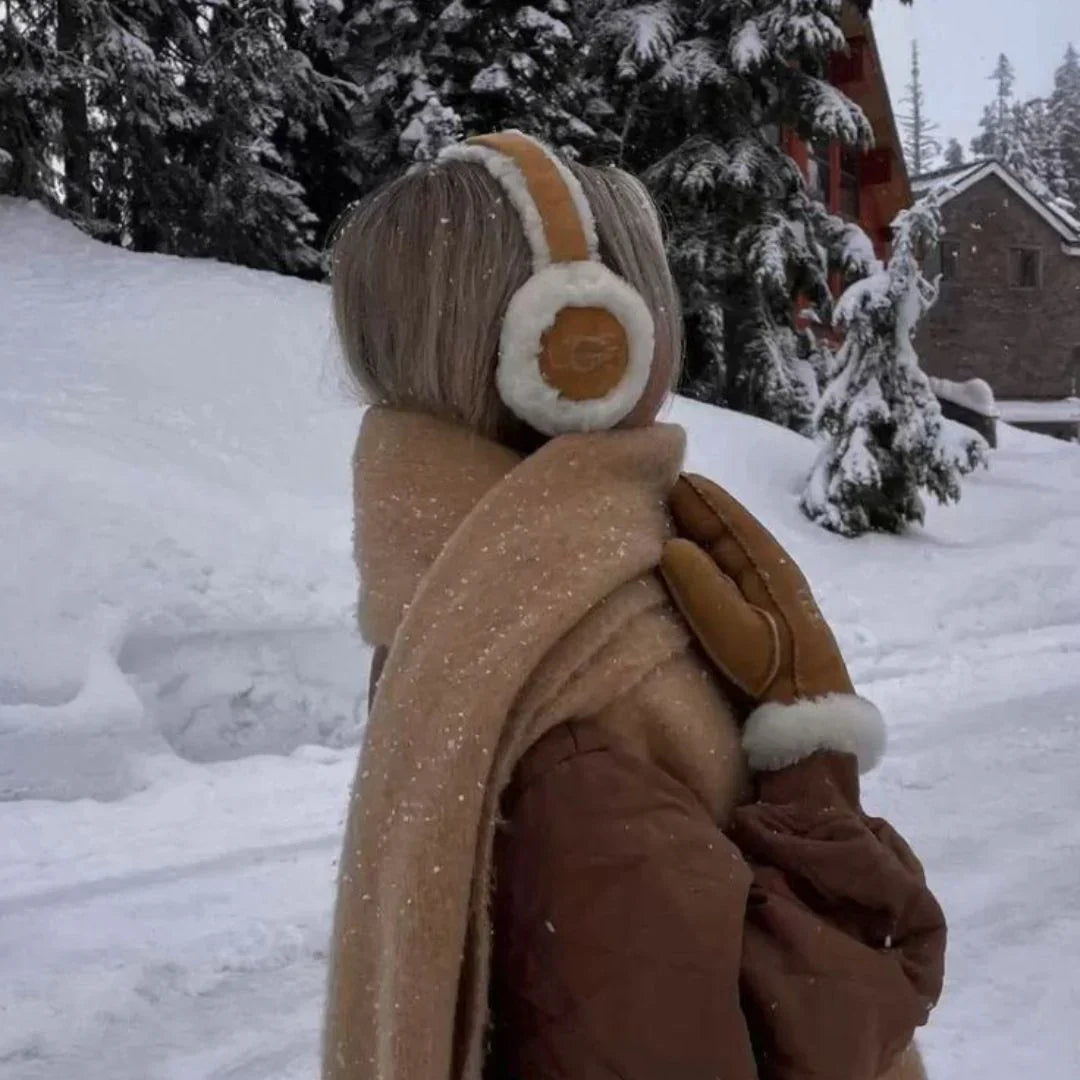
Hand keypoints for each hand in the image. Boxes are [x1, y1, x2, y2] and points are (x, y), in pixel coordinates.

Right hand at [660, 474, 883, 773]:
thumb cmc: (775, 673)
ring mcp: (759, 590)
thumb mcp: (739, 634)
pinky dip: (694, 561)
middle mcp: (764, 568)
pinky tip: (669, 565)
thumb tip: (670, 546)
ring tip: (647, 522)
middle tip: (642, 493)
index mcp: (767, 563)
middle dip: (687, 511)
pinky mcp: (751, 612)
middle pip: (721, 529)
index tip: (656, 474)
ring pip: (717, 550)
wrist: (809, 719)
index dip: (693, 495)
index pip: (726, 516)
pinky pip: (717, 572)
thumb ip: (703, 589)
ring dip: (688, 535)